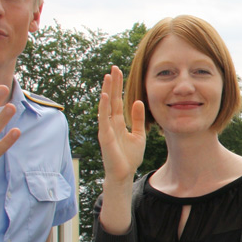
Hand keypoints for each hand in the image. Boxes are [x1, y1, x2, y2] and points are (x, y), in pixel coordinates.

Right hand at [97, 66, 145, 181]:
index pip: (117, 100)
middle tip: (114, 67)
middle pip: (111, 99)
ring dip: (107, 91)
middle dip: (113, 84)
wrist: (124, 173)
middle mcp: (110, 123)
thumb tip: (138, 101)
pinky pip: (104, 119)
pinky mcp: (105, 136)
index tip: (118, 71)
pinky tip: (105, 96)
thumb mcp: (138, 134)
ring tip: (109, 76)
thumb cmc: (129, 156)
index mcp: (117, 122)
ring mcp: (106, 129)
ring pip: (105, 106)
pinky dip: (104, 107)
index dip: (118, 86)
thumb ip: (137, 118)